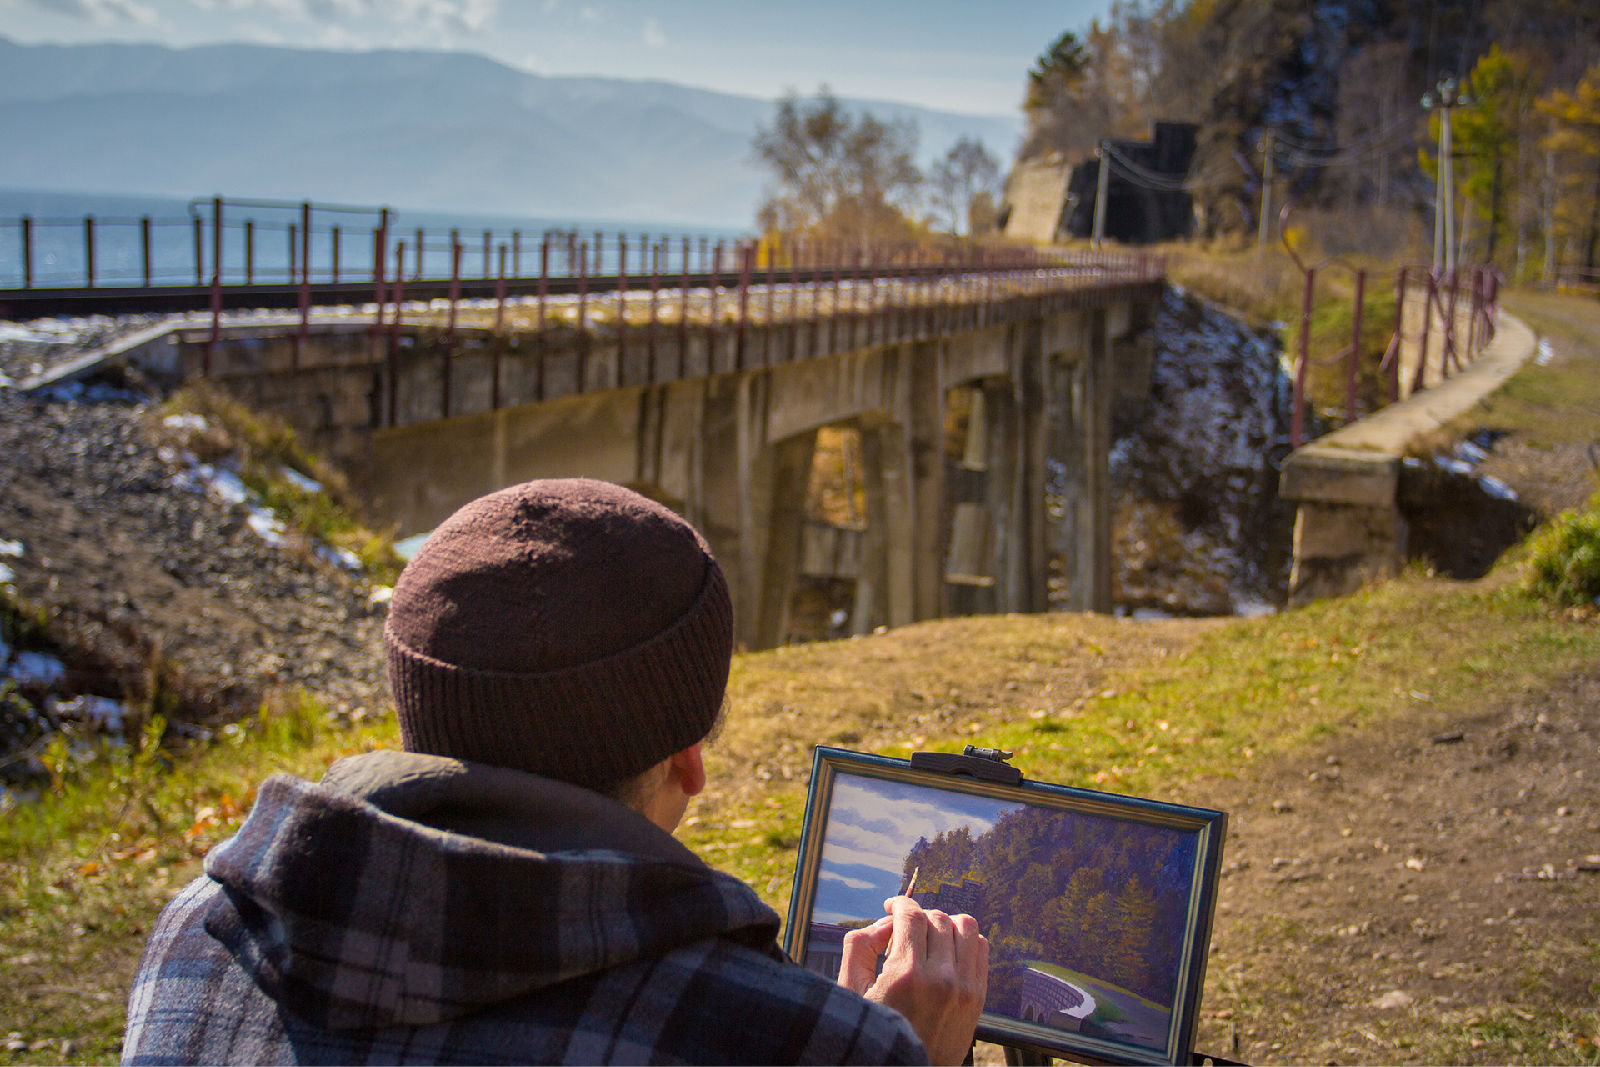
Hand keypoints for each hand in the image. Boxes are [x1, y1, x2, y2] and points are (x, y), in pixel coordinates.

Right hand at [837, 896, 987, 1065]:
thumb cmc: (875, 1033)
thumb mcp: (852, 991)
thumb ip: (859, 946)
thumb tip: (885, 922)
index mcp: (905, 976)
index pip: (911, 914)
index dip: (900, 903)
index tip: (892, 907)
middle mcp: (940, 979)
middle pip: (936, 917)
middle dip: (917, 916)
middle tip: (904, 931)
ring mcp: (964, 987)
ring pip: (964, 925)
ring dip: (944, 923)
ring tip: (929, 936)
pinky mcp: (978, 997)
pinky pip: (981, 947)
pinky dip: (965, 939)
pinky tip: (948, 950)